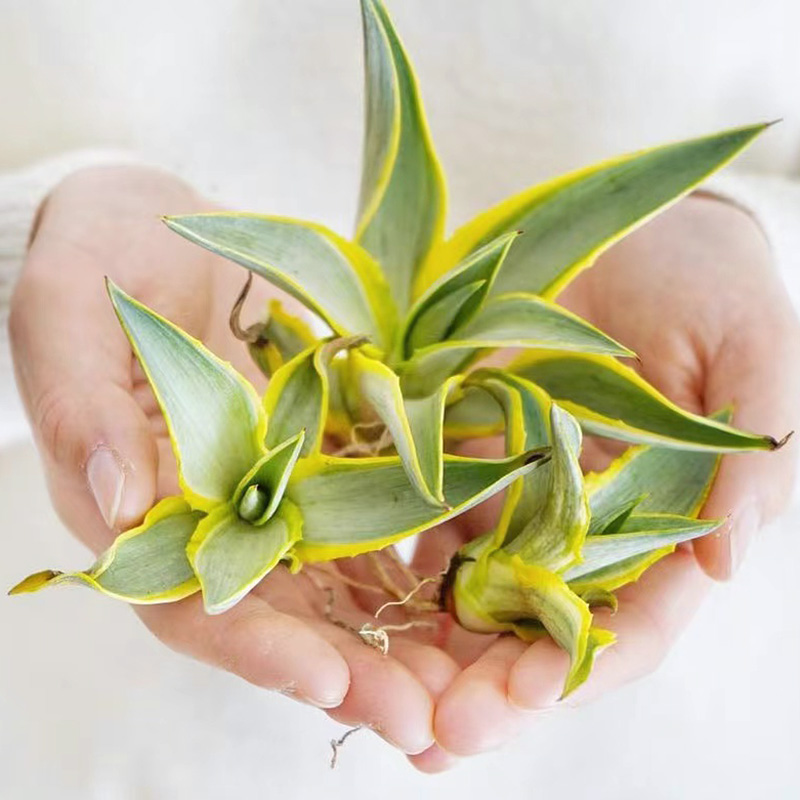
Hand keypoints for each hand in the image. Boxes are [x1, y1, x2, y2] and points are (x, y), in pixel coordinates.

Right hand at [9, 165, 452, 755]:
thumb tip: (117, 506)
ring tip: (464, 685)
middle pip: (279, 616)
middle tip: (424, 721)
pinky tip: (470, 592)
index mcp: (138, 508)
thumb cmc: (97, 261)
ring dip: (396, 640)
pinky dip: (415, 563)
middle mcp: (211, 520)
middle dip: (349, 671)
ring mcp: (273, 492)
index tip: (325, 681)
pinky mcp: (320, 459)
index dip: (253, 646)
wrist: (156, 230)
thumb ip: (84, 410)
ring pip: (335, 585)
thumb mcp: (70, 314)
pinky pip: (370, 520)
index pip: (190, 601)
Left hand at [404, 193, 799, 767]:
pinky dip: (396, 567)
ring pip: (475, 594)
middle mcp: (588, 526)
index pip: (629, 625)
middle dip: (486, 687)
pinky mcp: (465, 455)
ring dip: (431, 650)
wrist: (625, 219)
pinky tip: (352, 602)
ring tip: (380, 698)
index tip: (509, 707)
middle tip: (427, 736)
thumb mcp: (753, 351)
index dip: (573, 674)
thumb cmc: (706, 280)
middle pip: (538, 631)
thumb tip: (727, 564)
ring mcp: (522, 494)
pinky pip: (427, 522)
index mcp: (666, 522)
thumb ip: (756, 454)